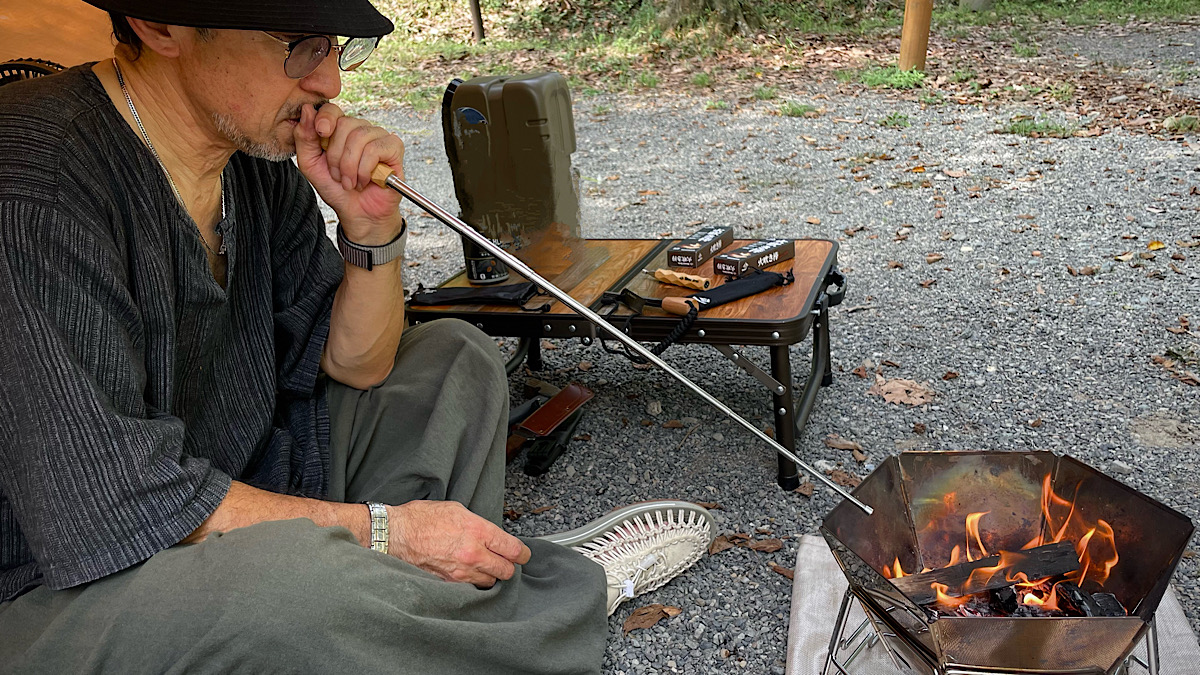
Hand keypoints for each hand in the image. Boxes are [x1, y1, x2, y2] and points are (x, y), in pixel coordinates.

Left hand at [293, 102, 404, 242]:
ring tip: (350, 182)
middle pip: (345, 124)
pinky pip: (375, 149)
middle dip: (336, 156)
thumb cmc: (336, 189)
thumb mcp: (311, 164)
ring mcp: (379, 136)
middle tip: (338, 176)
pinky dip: (365, 169)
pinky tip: (365, 180)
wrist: (358, 213)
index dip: (325, 118)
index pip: (332, 110)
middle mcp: (360, 129)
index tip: (321, 134)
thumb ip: (304, 138)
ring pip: (360, 137)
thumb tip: (306, 109)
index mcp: (340, 129)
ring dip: (350, 166)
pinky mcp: (394, 147)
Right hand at [389, 501, 532, 587]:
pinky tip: (467, 574)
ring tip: (482, 567)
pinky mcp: (449, 584)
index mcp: (478, 531)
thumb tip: (491, 535)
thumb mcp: (457, 510)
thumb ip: (478, 525)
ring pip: (490, 582)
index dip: (523, 554)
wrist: (395, 535)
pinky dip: (472, 583)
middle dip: (508, 566)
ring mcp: (461, 572)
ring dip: (490, 576)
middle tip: (503, 561)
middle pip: (507, 571)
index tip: (523, 555)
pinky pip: (470, 588)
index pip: (513, 549)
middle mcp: (473, 553)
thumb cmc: (421, 519)